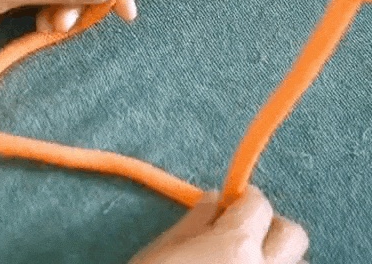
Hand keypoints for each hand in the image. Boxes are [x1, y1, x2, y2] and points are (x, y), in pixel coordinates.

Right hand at [129, 186, 308, 263]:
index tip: (233, 202)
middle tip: (243, 231)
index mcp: (236, 245)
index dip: (245, 199)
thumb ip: (196, 222)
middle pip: (293, 235)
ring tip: (244, 263)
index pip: (259, 205)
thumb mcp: (165, 250)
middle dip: (270, 226)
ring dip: (276, 259)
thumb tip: (214, 201)